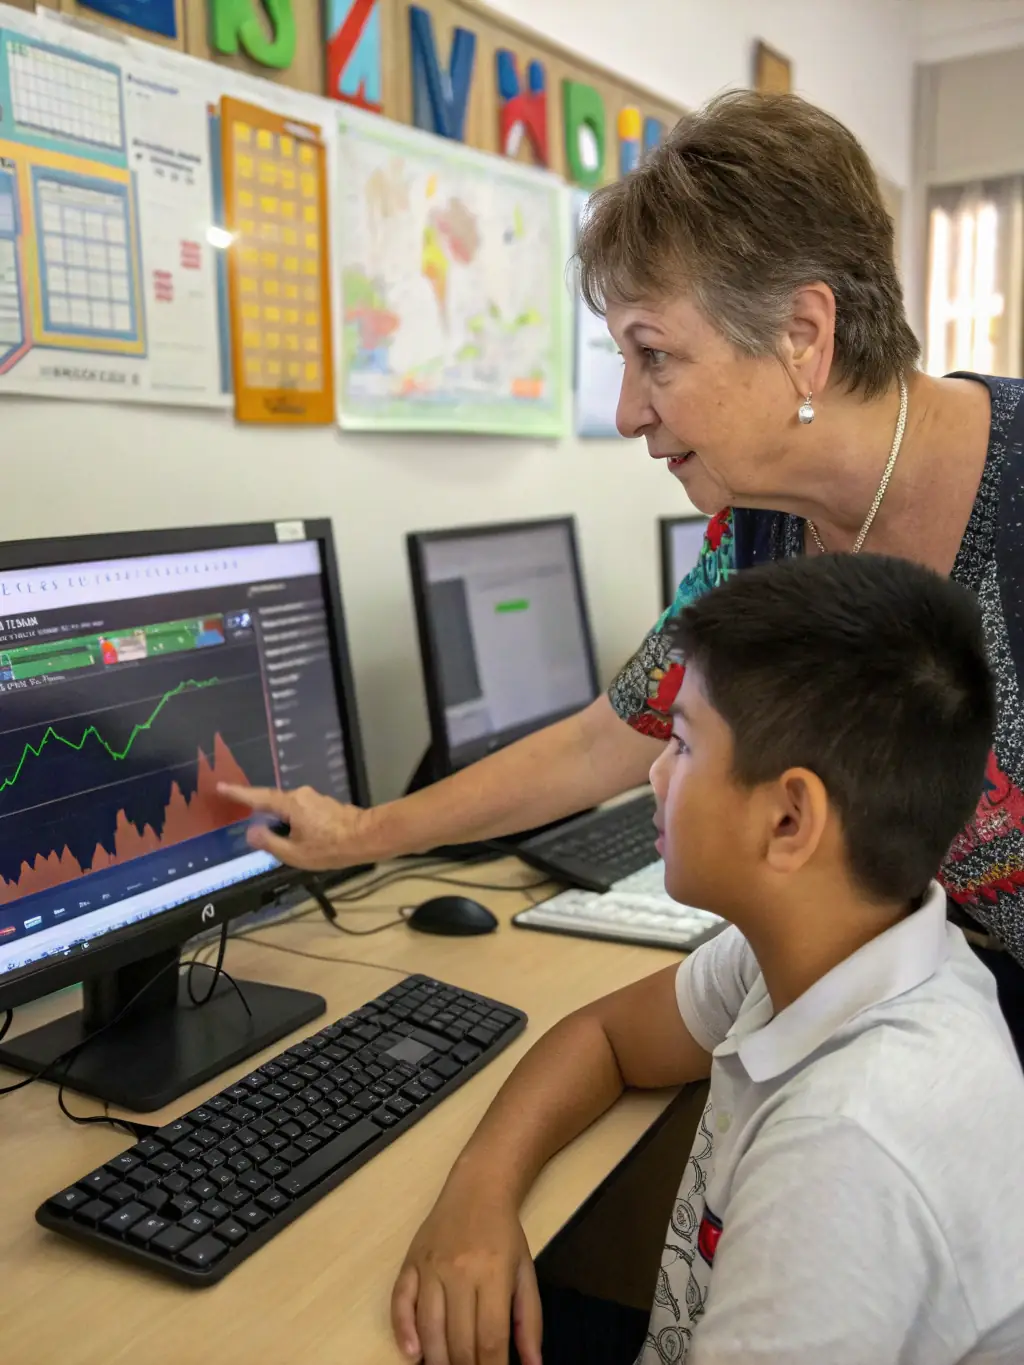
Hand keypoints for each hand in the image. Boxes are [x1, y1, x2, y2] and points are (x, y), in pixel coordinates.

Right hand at [217, 782, 371, 870]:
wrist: (366, 838)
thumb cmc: (330, 847)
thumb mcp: (295, 852)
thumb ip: (270, 842)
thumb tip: (251, 833)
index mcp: (291, 804)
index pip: (258, 797)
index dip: (238, 793)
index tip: (221, 786)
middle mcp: (301, 796)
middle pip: (273, 803)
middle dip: (262, 815)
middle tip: (252, 828)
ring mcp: (314, 799)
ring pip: (288, 810)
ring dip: (281, 823)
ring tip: (283, 844)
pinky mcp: (324, 805)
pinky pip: (300, 812)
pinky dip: (293, 823)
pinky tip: (299, 840)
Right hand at [392, 1182, 542, 1364]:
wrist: (477, 1187)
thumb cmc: (504, 1233)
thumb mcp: (526, 1272)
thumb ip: (530, 1321)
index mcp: (493, 1274)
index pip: (491, 1338)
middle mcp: (458, 1271)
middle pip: (459, 1339)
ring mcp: (430, 1267)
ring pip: (429, 1327)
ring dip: (437, 1361)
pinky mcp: (410, 1262)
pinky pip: (399, 1302)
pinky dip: (403, 1331)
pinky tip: (413, 1355)